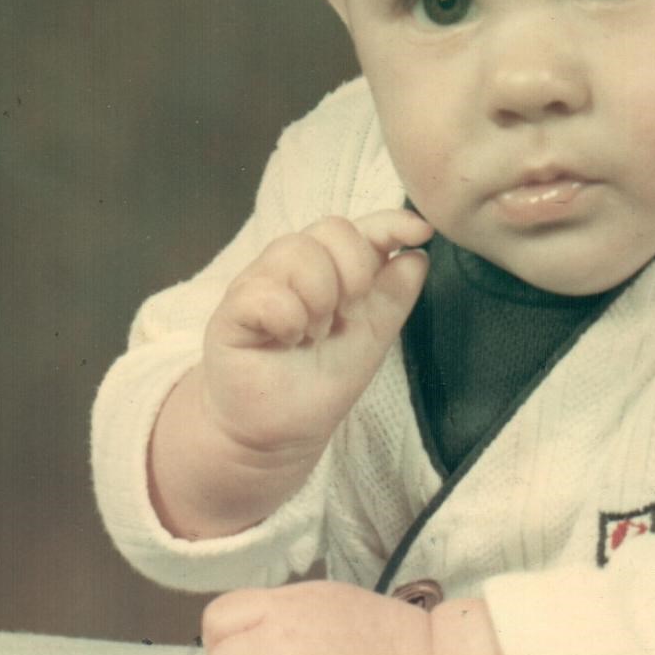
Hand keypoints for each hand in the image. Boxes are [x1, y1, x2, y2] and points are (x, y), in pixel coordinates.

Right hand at [202, 208, 431, 458]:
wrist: (280, 432)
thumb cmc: (322, 380)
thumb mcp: (372, 338)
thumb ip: (394, 297)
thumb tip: (418, 256)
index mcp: (333, 268)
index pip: (362, 227)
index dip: (393, 222)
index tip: (421, 233)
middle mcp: (295, 265)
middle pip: (332, 229)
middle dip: (354, 272)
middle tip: (346, 315)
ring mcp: (260, 281)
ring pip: (297, 251)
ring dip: (319, 300)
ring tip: (313, 335)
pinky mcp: (232, 308)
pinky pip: (266, 291)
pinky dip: (288, 319)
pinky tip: (286, 340)